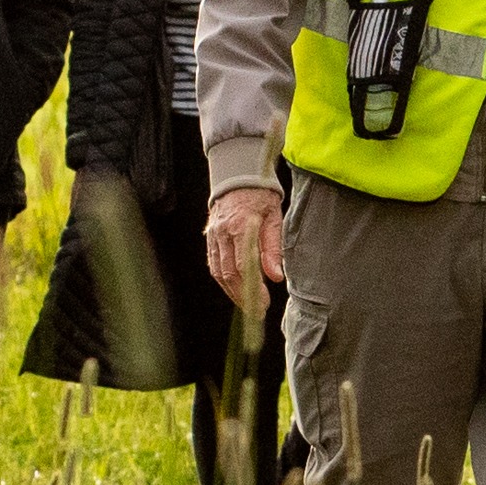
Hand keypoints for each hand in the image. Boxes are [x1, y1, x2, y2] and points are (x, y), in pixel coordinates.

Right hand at [205, 183, 285, 311]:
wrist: (237, 173)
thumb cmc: (260, 194)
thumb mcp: (274, 216)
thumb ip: (273, 247)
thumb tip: (275, 276)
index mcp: (240, 226)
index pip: (243, 266)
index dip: (253, 289)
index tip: (264, 303)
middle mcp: (222, 232)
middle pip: (228, 273)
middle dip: (242, 296)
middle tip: (257, 311)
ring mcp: (213, 235)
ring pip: (217, 271)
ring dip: (231, 291)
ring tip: (246, 305)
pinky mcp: (210, 236)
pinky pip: (213, 263)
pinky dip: (223, 279)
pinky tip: (234, 289)